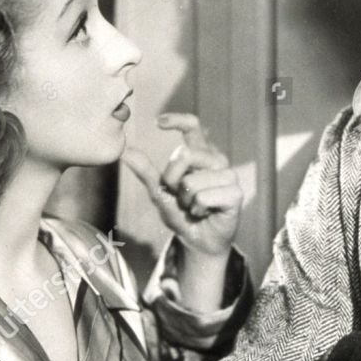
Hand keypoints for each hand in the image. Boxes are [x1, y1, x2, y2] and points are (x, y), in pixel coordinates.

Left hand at [123, 112, 241, 258]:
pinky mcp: (235, 194)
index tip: (159, 122)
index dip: (178, 120)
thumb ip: (146, 172)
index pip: (193, 126)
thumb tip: (125, 151)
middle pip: (184, 154)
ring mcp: (229, 176)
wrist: (198, 240)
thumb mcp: (159, 192)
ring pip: (192, 181)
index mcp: (200, 154)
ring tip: (195, 207)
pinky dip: (197, 209)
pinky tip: (205, 213)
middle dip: (172, 180)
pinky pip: (203, 197)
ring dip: (186, 200)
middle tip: (180, 196)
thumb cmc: (181, 213)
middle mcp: (216, 160)